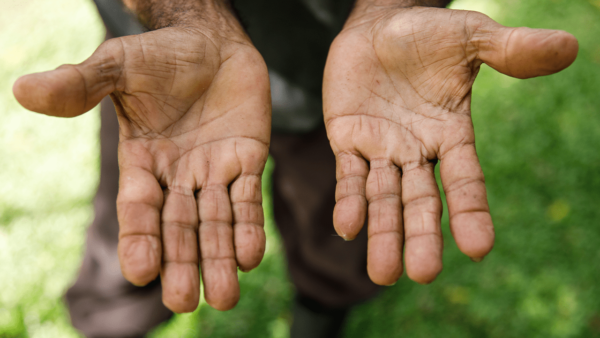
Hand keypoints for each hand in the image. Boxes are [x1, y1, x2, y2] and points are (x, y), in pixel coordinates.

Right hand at [13, 15, 270, 311]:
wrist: (211, 41)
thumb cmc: (161, 55)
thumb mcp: (118, 65)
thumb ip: (80, 84)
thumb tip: (23, 90)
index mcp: (142, 163)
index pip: (138, 208)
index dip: (140, 238)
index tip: (141, 272)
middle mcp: (177, 176)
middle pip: (179, 227)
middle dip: (182, 263)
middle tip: (184, 302)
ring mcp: (214, 171)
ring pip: (216, 223)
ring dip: (220, 259)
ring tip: (224, 297)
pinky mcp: (248, 161)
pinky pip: (249, 200)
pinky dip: (250, 228)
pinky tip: (251, 257)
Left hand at [323, 5, 577, 284]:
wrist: (377, 26)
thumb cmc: (426, 34)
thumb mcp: (471, 37)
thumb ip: (511, 49)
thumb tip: (568, 46)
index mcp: (451, 134)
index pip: (465, 180)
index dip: (471, 212)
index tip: (478, 249)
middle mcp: (417, 151)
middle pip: (421, 201)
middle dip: (421, 236)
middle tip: (422, 274)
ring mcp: (381, 149)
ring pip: (383, 198)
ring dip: (382, 233)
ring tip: (383, 273)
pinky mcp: (347, 140)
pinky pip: (347, 177)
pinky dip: (348, 202)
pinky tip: (347, 228)